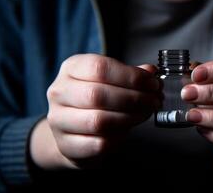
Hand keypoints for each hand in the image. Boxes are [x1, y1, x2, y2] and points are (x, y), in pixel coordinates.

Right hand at [31, 54, 159, 168]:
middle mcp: (60, 92)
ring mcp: (59, 120)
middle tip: (154, 101)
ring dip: (130, 118)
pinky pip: (99, 144)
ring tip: (144, 114)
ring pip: (98, 121)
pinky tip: (127, 130)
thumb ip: (131, 75)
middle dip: (135, 99)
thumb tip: (151, 72)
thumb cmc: (94, 101)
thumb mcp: (111, 79)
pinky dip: (119, 138)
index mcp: (71, 69)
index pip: (100, 68)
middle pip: (98, 95)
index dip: (132, 77)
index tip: (152, 84)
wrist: (71, 130)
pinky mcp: (66, 145)